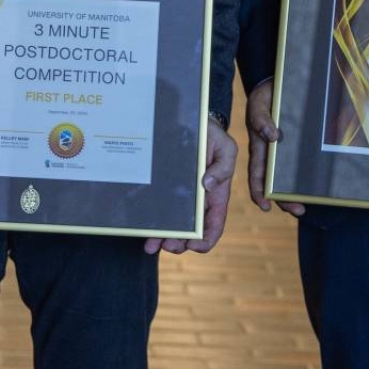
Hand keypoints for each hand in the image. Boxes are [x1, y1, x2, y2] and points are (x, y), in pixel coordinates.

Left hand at [146, 118, 235, 254]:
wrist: (190, 122)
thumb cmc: (212, 136)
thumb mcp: (225, 148)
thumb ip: (223, 167)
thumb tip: (209, 184)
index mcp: (216, 196)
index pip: (214, 225)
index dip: (207, 240)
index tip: (195, 246)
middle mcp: (198, 202)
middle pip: (191, 232)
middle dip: (180, 244)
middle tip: (168, 245)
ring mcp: (180, 199)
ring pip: (173, 227)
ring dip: (162, 240)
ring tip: (151, 245)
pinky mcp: (165, 192)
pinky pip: (158, 212)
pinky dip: (151, 225)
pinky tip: (143, 232)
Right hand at [243, 80, 304, 215]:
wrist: (275, 86)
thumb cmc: (263, 98)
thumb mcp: (258, 106)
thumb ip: (261, 120)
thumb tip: (272, 137)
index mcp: (259, 149)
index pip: (256, 175)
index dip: (259, 192)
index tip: (266, 206)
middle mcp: (271, 155)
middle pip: (275, 183)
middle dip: (284, 199)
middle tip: (299, 210)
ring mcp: (284, 152)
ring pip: (289, 177)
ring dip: (297, 192)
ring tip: (308, 203)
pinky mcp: (297, 147)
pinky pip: (302, 163)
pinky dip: (308, 175)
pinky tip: (318, 184)